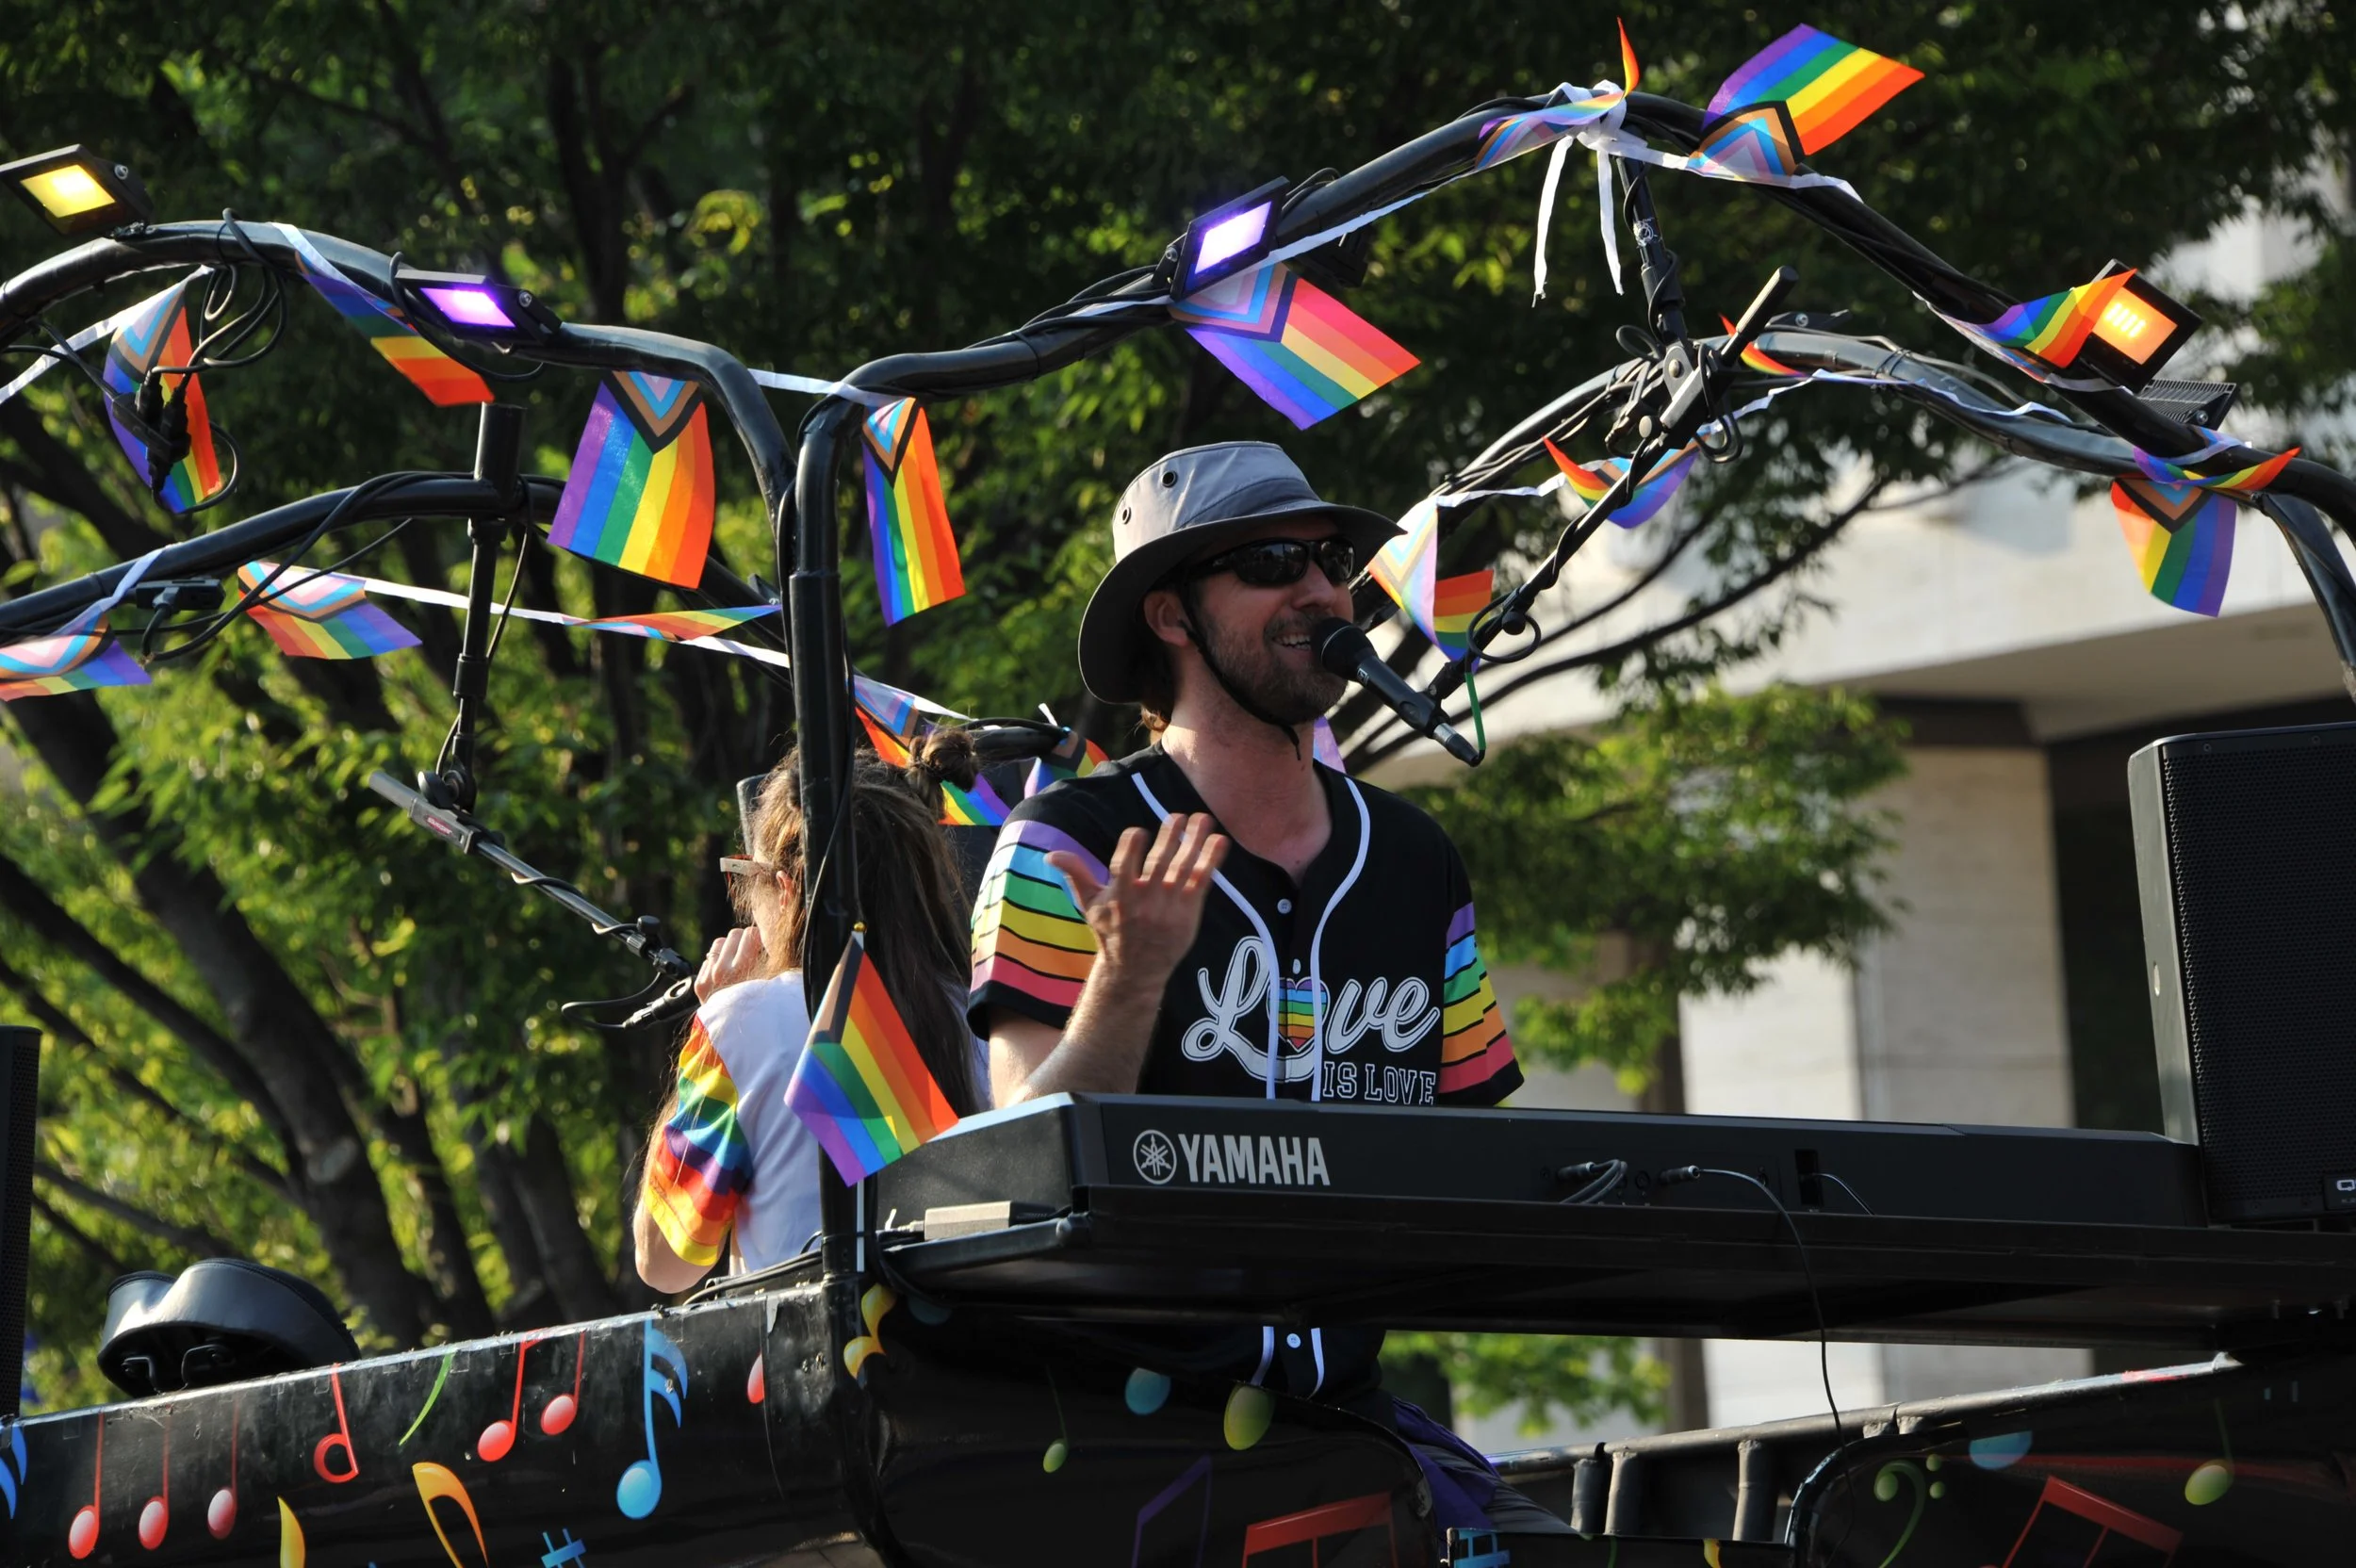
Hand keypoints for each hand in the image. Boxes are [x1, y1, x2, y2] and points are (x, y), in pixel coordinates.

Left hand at [696, 925, 766, 1001]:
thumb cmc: (762, 1008)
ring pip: (719, 943)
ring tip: (738, 963)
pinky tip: (727, 975)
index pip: (750, 933)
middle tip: (752, 954)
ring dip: (730, 949)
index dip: (759, 939)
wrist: (738, 1035)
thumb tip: (768, 937)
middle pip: (735, 934)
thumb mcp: (772, 983)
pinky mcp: (700, 984)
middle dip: (745, 941)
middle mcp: (722, 971)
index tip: (763, 948)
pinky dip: (718, 963)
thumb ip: (770, 959)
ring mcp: (708, 977)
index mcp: (742, 968)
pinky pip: (709, 959)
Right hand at [1046, 812, 1227, 995]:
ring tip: (1203, 818)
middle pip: (1159, 862)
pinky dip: (1211, 861)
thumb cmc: (1111, 933)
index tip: (1137, 831)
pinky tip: (1219, 841)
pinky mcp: (1189, 913)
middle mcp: (1145, 902)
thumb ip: (1077, 875)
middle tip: (1177, 815)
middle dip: (1170, 836)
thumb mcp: (1090, 905)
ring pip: (1184, 868)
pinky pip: (1202, 882)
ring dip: (1195, 841)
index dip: (1131, 845)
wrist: (1136, 971)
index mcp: (1119, 897)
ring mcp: (1169, 907)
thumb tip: (1051, 854)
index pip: (1124, 865)